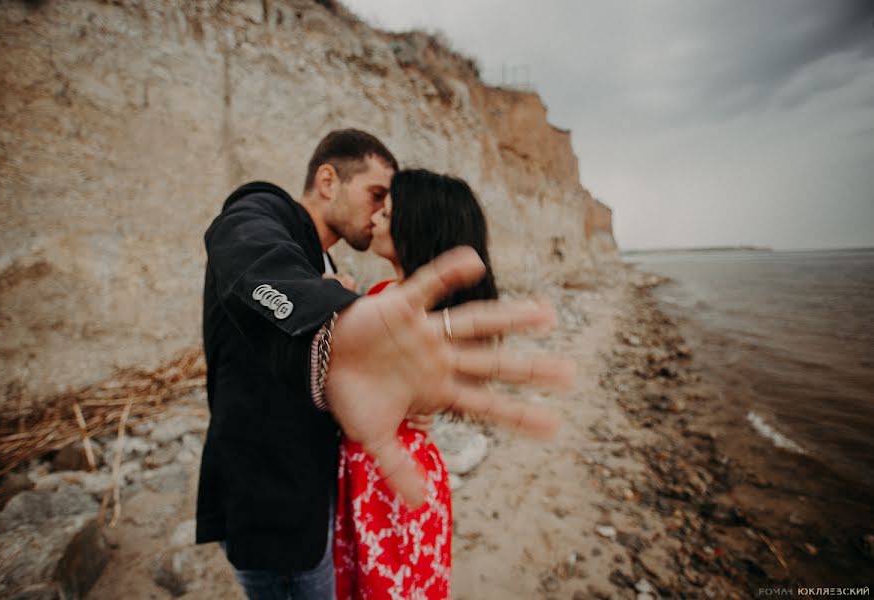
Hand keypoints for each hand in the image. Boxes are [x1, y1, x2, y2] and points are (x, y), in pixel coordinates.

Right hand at [325, 246, 573, 506]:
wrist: (317, 359)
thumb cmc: (350, 394)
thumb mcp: (374, 436)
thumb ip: (397, 466)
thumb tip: (418, 506)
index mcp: (438, 388)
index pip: (486, 404)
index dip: (518, 415)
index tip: (554, 426)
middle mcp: (440, 358)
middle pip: (493, 364)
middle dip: (529, 370)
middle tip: (571, 374)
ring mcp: (424, 332)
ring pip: (474, 323)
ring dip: (509, 319)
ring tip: (546, 315)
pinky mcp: (401, 306)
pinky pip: (428, 284)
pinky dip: (448, 273)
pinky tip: (474, 261)